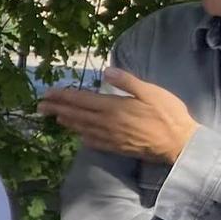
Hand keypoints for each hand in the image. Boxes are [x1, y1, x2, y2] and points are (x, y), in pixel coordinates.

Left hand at [36, 67, 198, 162]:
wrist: (180, 145)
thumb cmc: (168, 115)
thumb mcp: (151, 92)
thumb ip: (127, 82)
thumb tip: (106, 71)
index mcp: (113, 107)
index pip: (81, 100)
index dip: (63, 96)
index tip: (48, 93)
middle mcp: (107, 123)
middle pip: (76, 115)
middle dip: (57, 109)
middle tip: (40, 107)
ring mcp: (111, 137)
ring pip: (82, 129)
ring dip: (67, 122)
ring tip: (55, 117)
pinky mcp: (117, 148)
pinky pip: (94, 142)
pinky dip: (83, 136)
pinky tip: (79, 135)